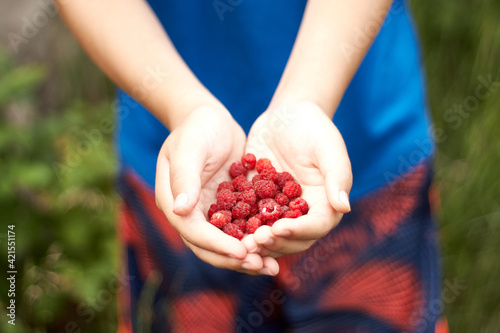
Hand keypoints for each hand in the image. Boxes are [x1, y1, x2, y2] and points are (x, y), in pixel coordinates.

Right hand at [155, 106, 278, 274]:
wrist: (209, 118)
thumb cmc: (196, 128)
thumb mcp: (189, 149)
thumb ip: (185, 178)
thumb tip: (180, 211)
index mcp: (174, 202)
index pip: (194, 232)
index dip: (218, 245)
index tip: (242, 253)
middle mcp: (190, 213)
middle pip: (210, 246)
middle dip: (235, 259)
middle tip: (261, 267)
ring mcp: (209, 211)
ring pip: (227, 242)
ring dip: (248, 256)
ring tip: (272, 267)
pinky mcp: (228, 206)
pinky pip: (242, 227)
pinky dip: (256, 238)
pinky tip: (277, 244)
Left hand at [243, 101, 351, 257]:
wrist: (286, 115)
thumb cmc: (313, 128)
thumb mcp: (328, 148)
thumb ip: (337, 177)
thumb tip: (343, 207)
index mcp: (326, 204)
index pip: (316, 226)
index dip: (298, 231)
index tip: (278, 229)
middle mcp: (303, 213)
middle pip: (293, 239)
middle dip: (274, 242)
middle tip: (254, 240)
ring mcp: (280, 211)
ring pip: (270, 235)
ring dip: (257, 241)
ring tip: (240, 240)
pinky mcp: (259, 204)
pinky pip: (250, 219)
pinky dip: (240, 226)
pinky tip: (225, 227)